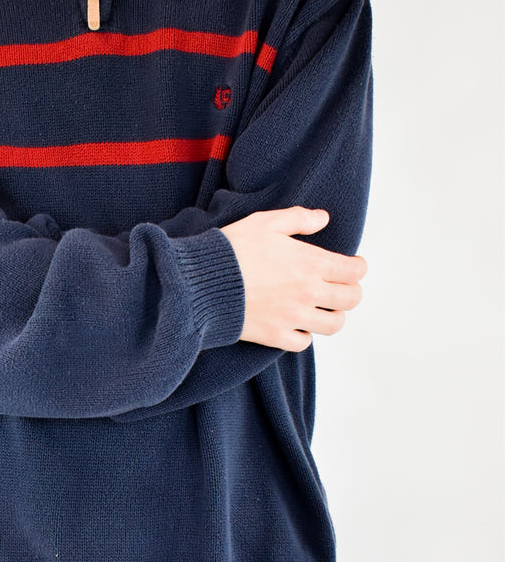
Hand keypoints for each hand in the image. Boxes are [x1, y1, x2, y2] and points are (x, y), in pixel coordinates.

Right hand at [220, 206, 366, 350]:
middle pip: (351, 299)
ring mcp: (293, 317)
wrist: (202, 283)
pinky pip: (304, 342)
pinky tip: (297, 324)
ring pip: (334, 324)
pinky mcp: (276, 336)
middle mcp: (308, 292)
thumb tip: (323, 219)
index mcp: (310, 263)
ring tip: (323, 309)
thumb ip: (298, 219)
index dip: (358, 268)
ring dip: (333, 316)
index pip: (354, 271)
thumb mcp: (265, 222)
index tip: (354, 266)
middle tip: (342, 288)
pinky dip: (305, 335)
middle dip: (352, 292)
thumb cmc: (232, 250)